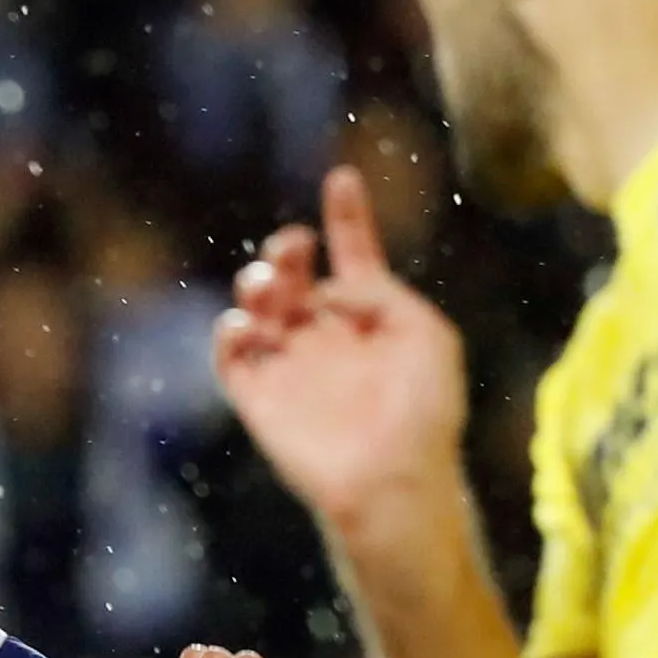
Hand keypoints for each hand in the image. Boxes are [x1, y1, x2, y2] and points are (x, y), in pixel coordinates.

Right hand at [212, 167, 474, 538]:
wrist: (393, 480)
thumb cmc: (424, 413)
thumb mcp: (427, 334)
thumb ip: (382, 293)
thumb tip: (331, 287)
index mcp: (373, 320)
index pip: (353, 257)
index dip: (347, 217)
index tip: (342, 177)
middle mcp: (329, 339)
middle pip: (295, 276)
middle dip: (287, 251)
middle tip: (293, 248)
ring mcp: (292, 369)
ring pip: (258, 308)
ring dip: (257, 285)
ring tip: (269, 288)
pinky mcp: (262, 402)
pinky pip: (232, 358)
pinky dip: (230, 333)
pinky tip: (248, 327)